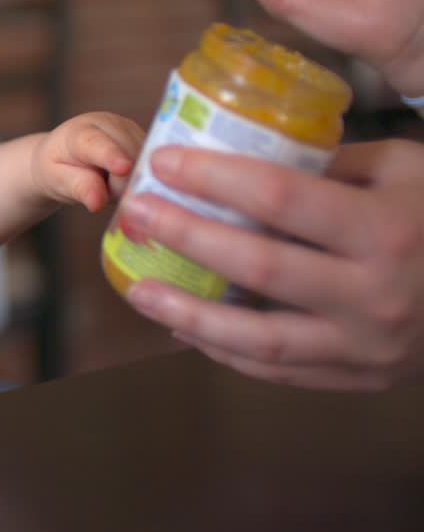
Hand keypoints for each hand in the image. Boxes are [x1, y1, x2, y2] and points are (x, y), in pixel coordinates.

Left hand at [31, 112, 143, 212]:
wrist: (63, 155)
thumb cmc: (57, 168)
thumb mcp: (56, 180)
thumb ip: (77, 188)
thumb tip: (97, 202)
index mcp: (81, 132)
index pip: (98, 145)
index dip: (112, 156)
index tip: (123, 168)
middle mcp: (110, 124)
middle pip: (129, 160)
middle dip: (120, 186)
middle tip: (101, 191)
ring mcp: (131, 130)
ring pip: (144, 165)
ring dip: (130, 183)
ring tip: (108, 181)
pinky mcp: (146, 140)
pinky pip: (153, 166)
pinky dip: (139, 179)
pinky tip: (124, 178)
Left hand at [121, 140, 423, 390]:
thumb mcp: (405, 171)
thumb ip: (329, 165)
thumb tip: (239, 155)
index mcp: (388, 231)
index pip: (284, 199)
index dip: (217, 178)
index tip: (163, 160)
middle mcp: (376, 293)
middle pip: (259, 266)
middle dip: (186, 236)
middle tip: (135, 214)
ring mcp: (368, 346)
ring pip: (258, 337)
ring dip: (187, 312)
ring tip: (136, 288)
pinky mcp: (360, 377)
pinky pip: (278, 368)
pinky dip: (224, 349)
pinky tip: (183, 326)